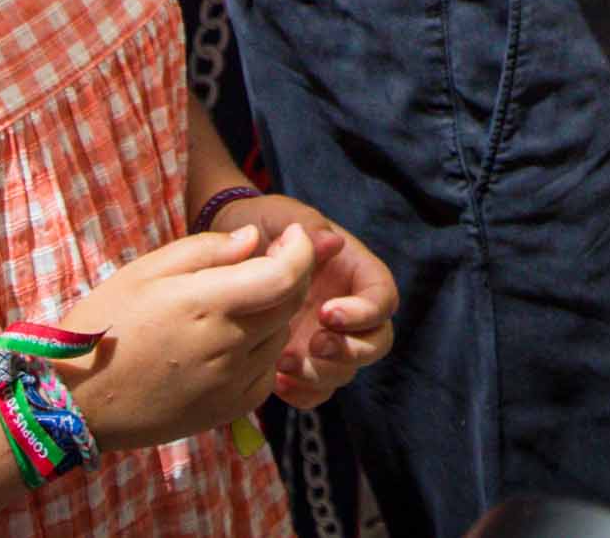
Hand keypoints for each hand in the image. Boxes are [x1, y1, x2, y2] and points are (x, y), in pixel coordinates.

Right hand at [58, 220, 322, 453]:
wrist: (76, 401)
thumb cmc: (104, 324)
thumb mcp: (144, 271)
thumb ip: (205, 250)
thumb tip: (253, 239)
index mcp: (205, 304)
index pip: (285, 276)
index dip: (300, 250)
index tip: (293, 235)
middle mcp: (227, 347)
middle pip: (289, 304)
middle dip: (292, 275)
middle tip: (271, 259)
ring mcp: (230, 384)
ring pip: (280, 336)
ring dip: (275, 312)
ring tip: (239, 301)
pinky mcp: (228, 411)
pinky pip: (267, 372)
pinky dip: (263, 350)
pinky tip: (233, 340)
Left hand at [202, 193, 400, 405]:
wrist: (226, 253)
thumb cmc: (260, 225)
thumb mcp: (282, 215)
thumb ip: (306, 226)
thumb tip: (332, 243)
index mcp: (353, 272)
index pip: (383, 299)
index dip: (365, 312)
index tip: (327, 312)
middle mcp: (347, 310)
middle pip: (376, 343)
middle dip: (350, 350)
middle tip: (314, 344)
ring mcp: (325, 339)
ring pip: (347, 371)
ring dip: (322, 373)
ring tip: (283, 363)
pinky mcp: (302, 362)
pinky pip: (317, 391)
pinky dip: (303, 394)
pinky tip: (277, 381)